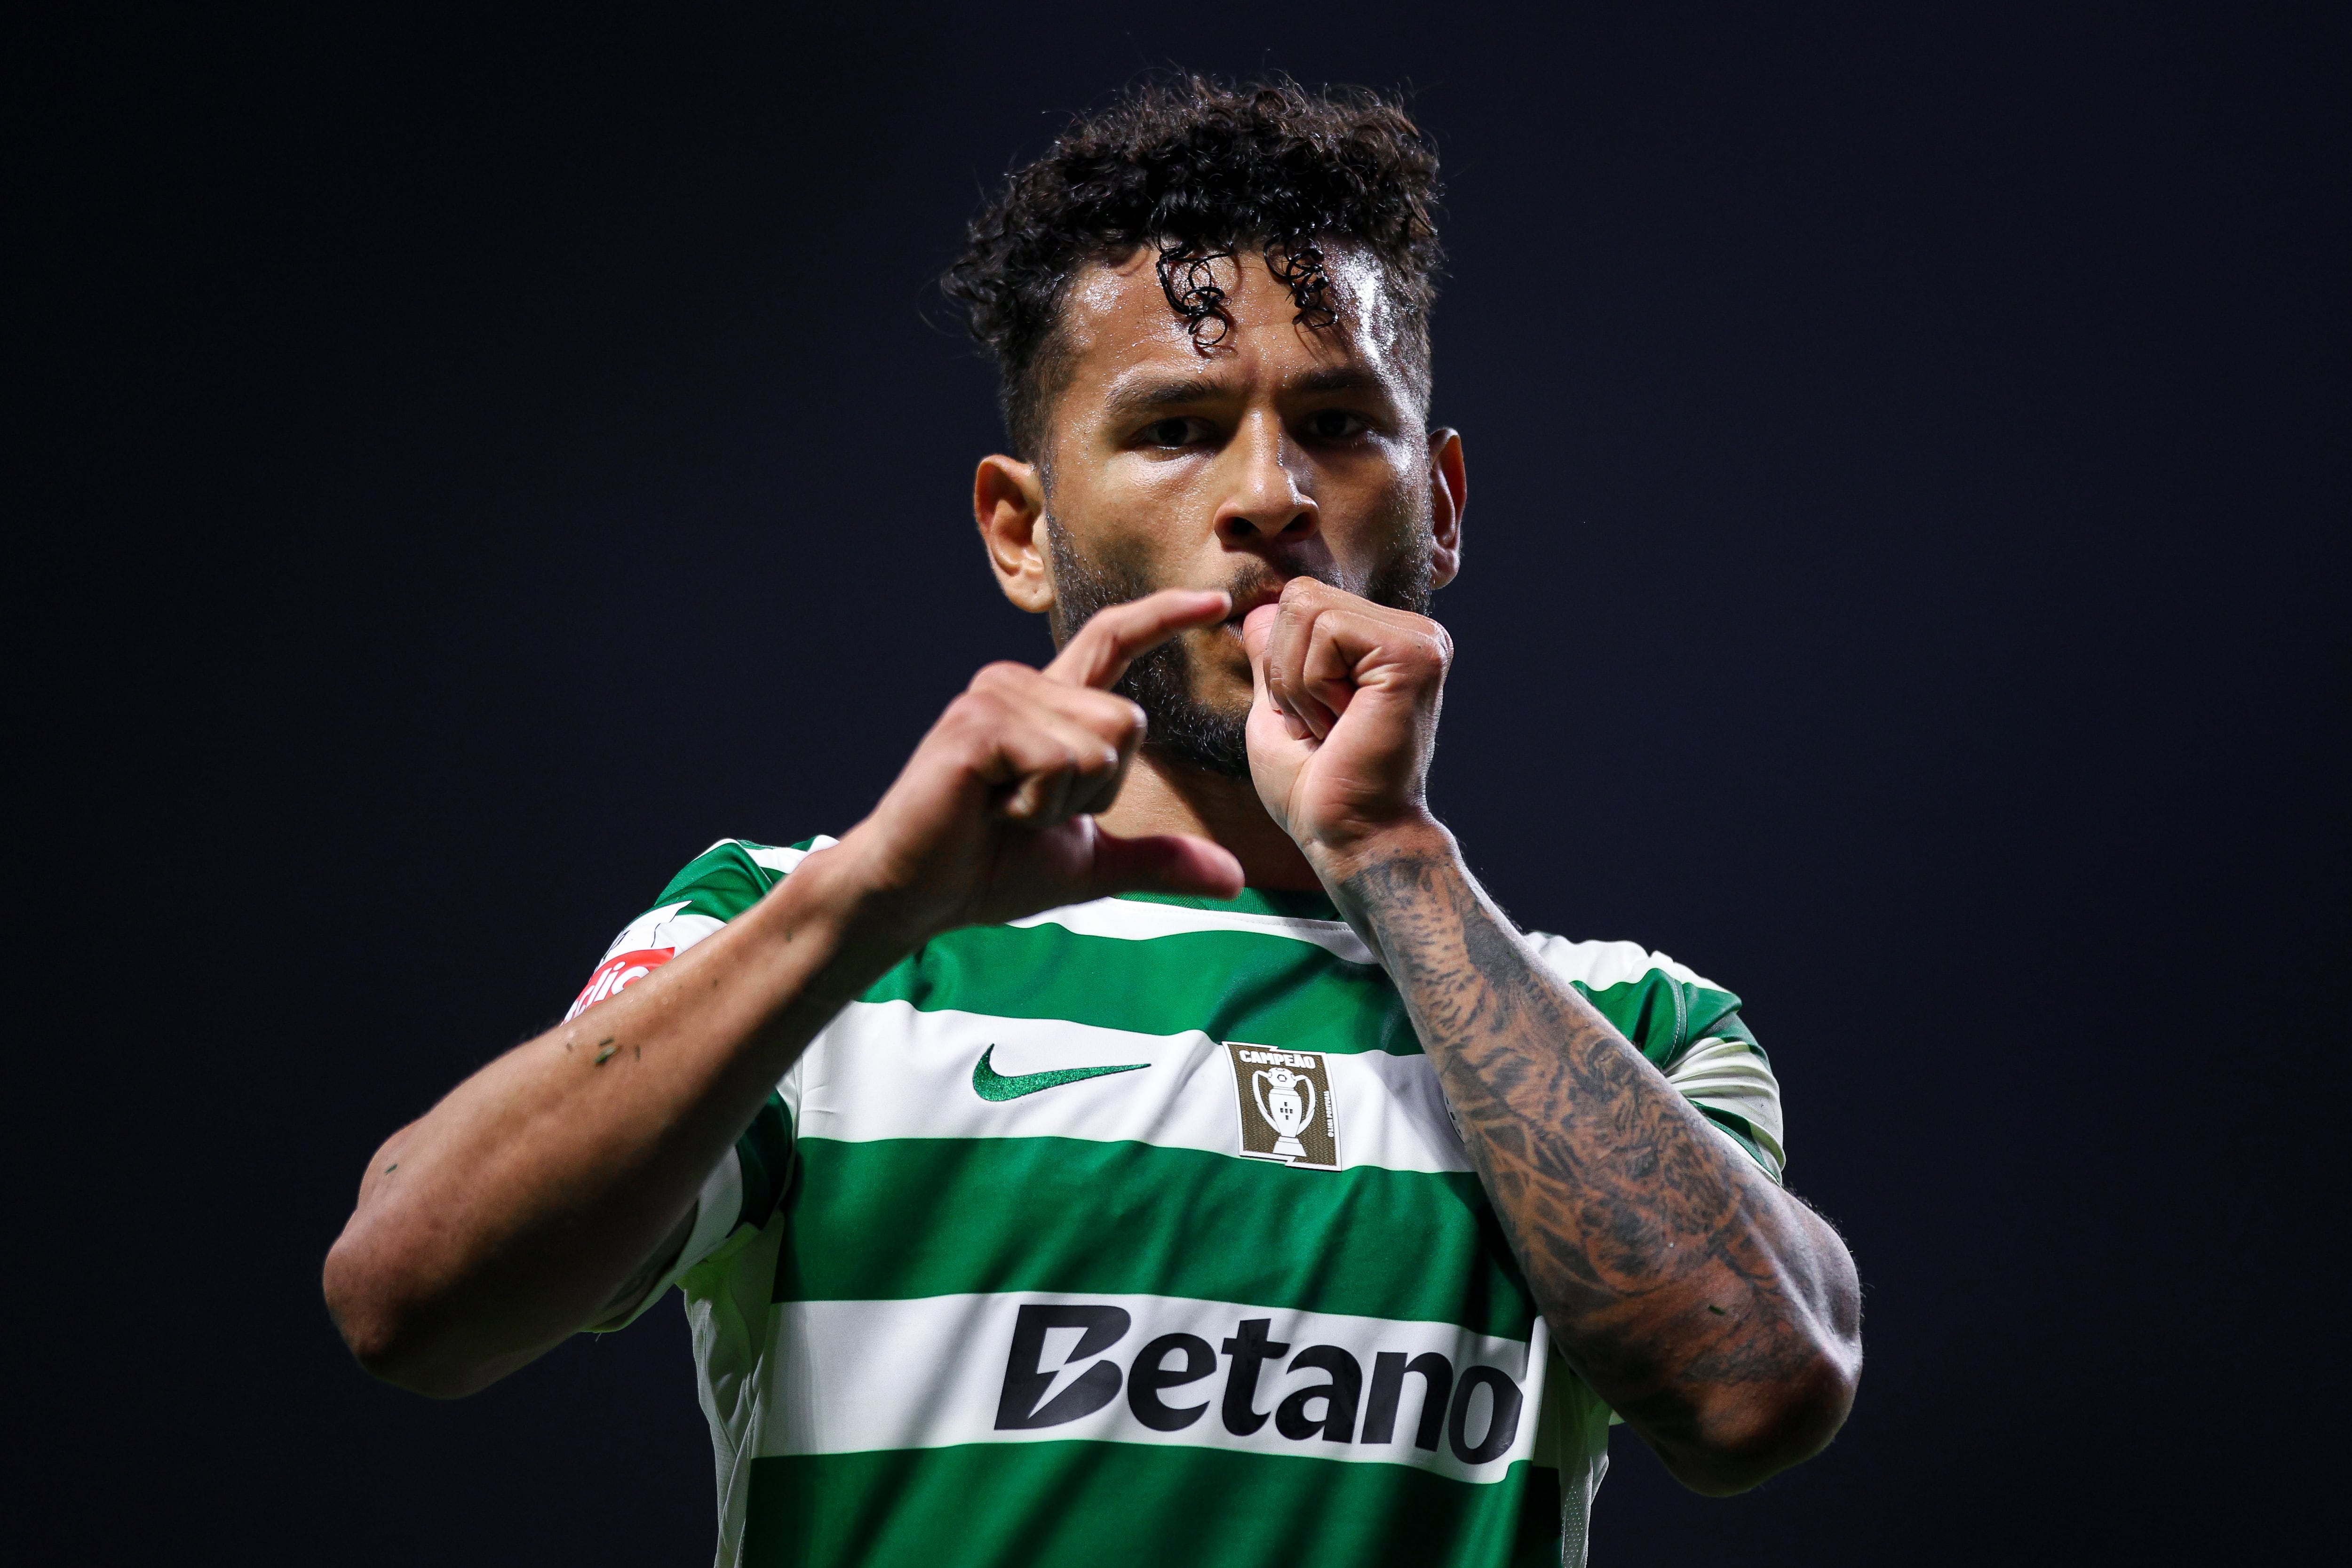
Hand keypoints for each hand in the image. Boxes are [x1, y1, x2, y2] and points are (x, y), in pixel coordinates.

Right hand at [832, 588, 1245, 941]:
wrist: (916, 895)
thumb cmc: (991, 869)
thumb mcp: (1091, 862)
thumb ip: (1159, 859)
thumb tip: (1233, 878)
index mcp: (1050, 706)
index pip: (1115, 640)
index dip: (1166, 617)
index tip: (1218, 602)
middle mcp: (1022, 685)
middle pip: (1128, 722)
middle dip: (1099, 790)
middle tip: (1032, 811)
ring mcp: (995, 697)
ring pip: (1099, 744)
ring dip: (1064, 802)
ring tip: (1004, 811)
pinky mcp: (976, 725)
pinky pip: (1058, 762)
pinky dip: (1037, 805)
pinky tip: (989, 811)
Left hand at [1243, 578, 1453, 873]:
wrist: (1352, 838)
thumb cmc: (1315, 787)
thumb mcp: (1278, 710)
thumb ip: (1273, 657)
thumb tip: (1252, 607)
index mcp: (1384, 641)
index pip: (1299, 602)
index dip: (1280, 662)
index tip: (1310, 721)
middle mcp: (1411, 631)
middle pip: (1299, 596)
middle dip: (1285, 668)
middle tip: (1319, 725)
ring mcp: (1419, 639)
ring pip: (1307, 607)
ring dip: (1298, 681)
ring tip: (1332, 726)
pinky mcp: (1414, 653)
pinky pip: (1326, 630)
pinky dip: (1314, 685)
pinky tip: (1344, 725)